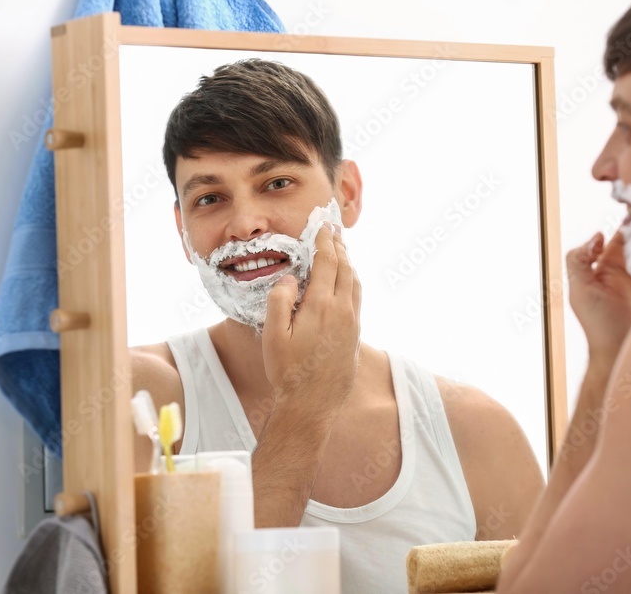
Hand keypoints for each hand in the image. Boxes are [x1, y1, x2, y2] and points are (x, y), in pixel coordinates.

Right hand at [261, 224, 361, 417]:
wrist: (313, 404)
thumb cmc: (288, 372)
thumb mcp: (274, 336)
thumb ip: (280, 301)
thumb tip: (291, 278)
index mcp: (322, 305)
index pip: (328, 262)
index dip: (325, 241)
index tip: (322, 226)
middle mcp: (343, 310)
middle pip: (346, 267)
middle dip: (339, 245)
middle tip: (333, 229)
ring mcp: (352, 323)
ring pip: (355, 282)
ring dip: (348, 262)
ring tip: (341, 250)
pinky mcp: (355, 335)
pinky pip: (357, 298)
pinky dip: (352, 280)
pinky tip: (346, 282)